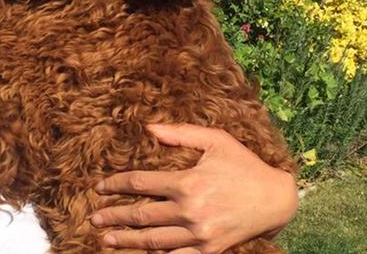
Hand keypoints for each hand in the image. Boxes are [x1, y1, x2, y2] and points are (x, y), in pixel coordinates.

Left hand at [90, 123, 297, 253]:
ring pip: (153, 240)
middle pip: (141, 215)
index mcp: (187, 182)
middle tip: (94, 218)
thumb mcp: (215, 140)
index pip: (140, 184)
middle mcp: (190, 211)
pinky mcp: (209, 251)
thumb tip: (148, 129)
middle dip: (114, 216)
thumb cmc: (243, 165)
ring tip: (106, 239)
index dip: (116, 185)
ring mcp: (199, 235)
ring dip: (126, 240)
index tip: (99, 188)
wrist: (276, 200)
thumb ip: (180, 134)